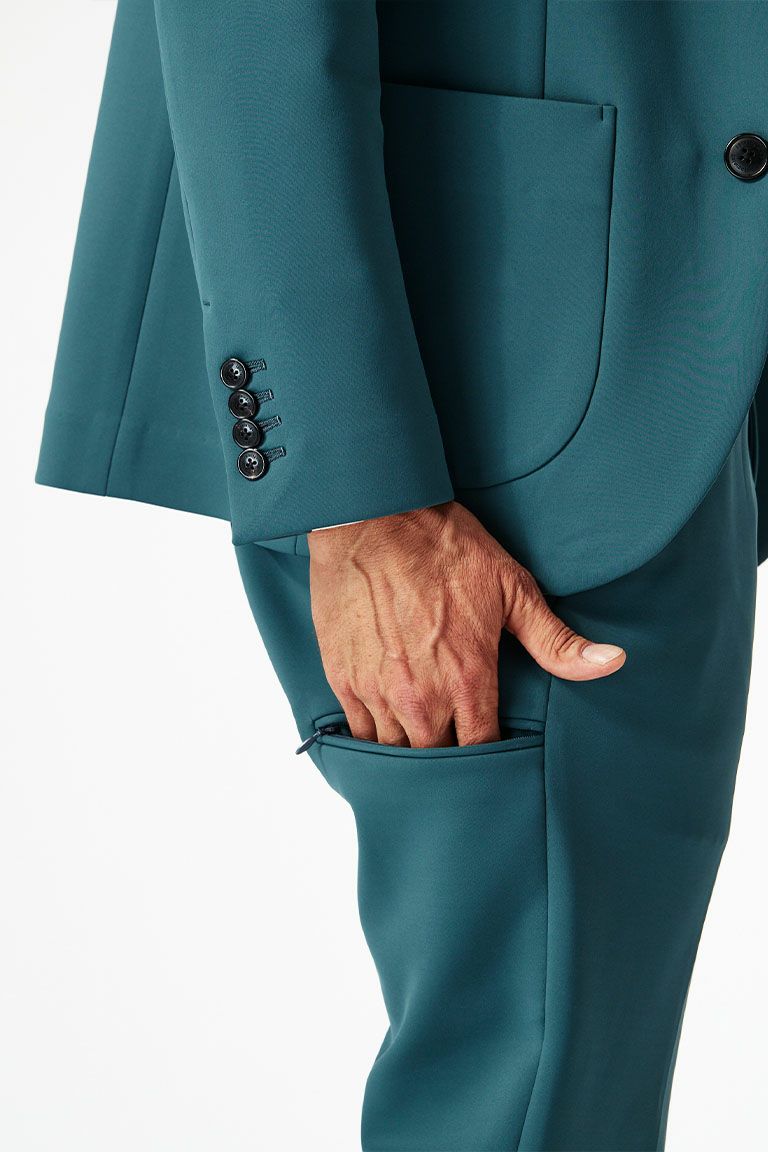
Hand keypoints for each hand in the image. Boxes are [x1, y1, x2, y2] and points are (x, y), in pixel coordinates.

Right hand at [308, 501, 624, 747]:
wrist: (371, 515)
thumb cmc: (443, 546)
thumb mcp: (511, 586)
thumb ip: (556, 639)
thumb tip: (613, 662)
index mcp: (467, 678)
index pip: (485, 750)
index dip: (493, 754)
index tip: (496, 744)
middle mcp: (421, 696)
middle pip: (439, 760)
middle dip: (452, 757)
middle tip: (460, 742)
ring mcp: (377, 689)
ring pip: (396, 752)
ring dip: (412, 748)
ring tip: (425, 736)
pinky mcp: (343, 678)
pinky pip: (358, 733)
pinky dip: (374, 735)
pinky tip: (388, 724)